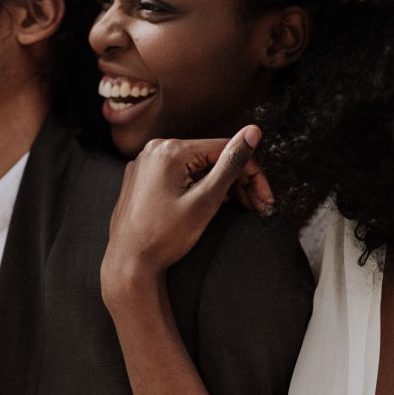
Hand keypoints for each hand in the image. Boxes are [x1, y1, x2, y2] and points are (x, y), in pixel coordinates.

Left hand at [102, 126, 269, 305]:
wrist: (127, 263)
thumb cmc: (164, 237)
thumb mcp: (205, 201)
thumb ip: (231, 165)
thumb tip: (253, 131)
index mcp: (170, 151)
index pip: (225, 149)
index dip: (252, 174)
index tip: (265, 200)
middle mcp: (153, 150)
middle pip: (210, 157)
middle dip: (238, 181)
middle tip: (258, 207)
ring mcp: (144, 164)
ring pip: (195, 166)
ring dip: (220, 184)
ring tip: (240, 208)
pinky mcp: (140, 179)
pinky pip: (176, 175)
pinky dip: (196, 187)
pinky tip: (211, 205)